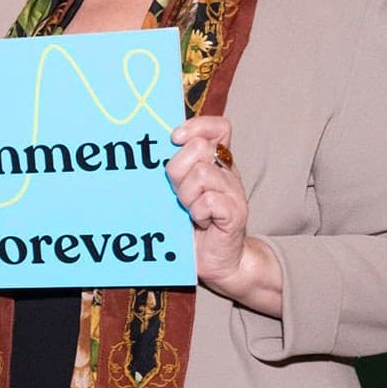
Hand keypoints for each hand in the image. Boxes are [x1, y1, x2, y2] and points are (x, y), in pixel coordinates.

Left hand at [166, 115, 280, 308]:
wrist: (216, 260)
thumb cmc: (190, 224)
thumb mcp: (178, 190)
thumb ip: (174, 168)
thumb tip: (150, 145)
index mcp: (215, 162)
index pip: (218, 127)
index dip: (196, 127)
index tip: (174, 139)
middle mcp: (228, 172)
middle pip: (199, 148)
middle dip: (178, 170)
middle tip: (179, 193)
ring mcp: (234, 192)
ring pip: (202, 174)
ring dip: (186, 196)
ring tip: (189, 211)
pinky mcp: (236, 213)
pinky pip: (209, 201)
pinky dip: (198, 213)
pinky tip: (200, 222)